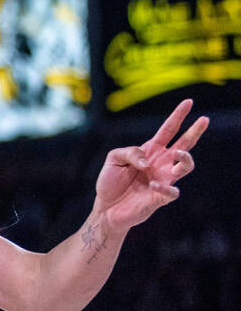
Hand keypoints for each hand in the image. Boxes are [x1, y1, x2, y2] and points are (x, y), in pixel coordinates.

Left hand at [92, 99, 208, 230]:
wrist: (106, 208)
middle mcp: (161, 163)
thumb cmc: (111, 182)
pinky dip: (164, 186)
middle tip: (205, 119)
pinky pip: (171, 191)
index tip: (189, 102)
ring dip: (185, 158)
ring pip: (185, 166)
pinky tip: (152, 183)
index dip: (178, 116)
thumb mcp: (113, 158)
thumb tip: (147, 161)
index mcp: (151, 151)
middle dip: (195, 131)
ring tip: (179, 152)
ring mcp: (163, 179)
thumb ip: (129, 152)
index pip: (168, 130)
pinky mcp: (160, 197)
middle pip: (184, 144)